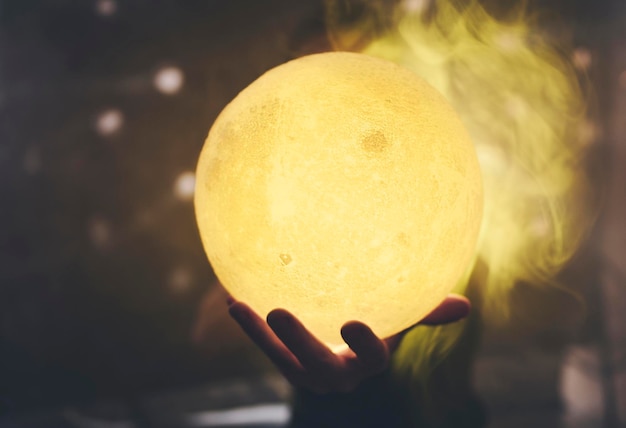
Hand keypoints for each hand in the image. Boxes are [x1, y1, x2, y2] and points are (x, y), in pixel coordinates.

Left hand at [228, 295, 469, 393]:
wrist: (343, 337)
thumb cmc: (380, 322)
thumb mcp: (400, 318)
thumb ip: (425, 312)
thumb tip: (466, 307)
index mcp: (367, 363)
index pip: (371, 359)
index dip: (364, 345)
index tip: (353, 323)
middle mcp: (336, 375)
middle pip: (317, 365)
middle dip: (298, 342)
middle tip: (278, 312)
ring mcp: (306, 370)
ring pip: (282, 360)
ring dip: (259, 336)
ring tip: (239, 307)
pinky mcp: (284, 360)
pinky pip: (263, 346)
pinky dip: (248, 326)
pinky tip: (232, 299)